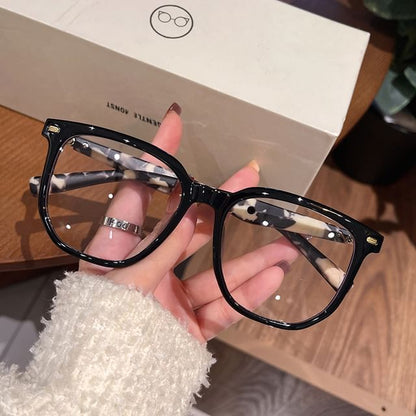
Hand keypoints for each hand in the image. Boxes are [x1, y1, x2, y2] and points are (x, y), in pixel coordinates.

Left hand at [79, 104, 296, 341]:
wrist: (104, 393)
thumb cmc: (101, 332)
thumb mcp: (125, 282)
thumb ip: (158, 247)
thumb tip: (188, 210)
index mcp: (120, 251)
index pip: (140, 193)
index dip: (157, 159)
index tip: (174, 123)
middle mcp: (147, 268)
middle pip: (189, 228)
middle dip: (220, 204)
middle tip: (249, 179)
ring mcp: (171, 297)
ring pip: (215, 270)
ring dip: (249, 256)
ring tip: (284, 240)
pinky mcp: (189, 325)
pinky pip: (223, 307)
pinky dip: (247, 293)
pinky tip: (275, 274)